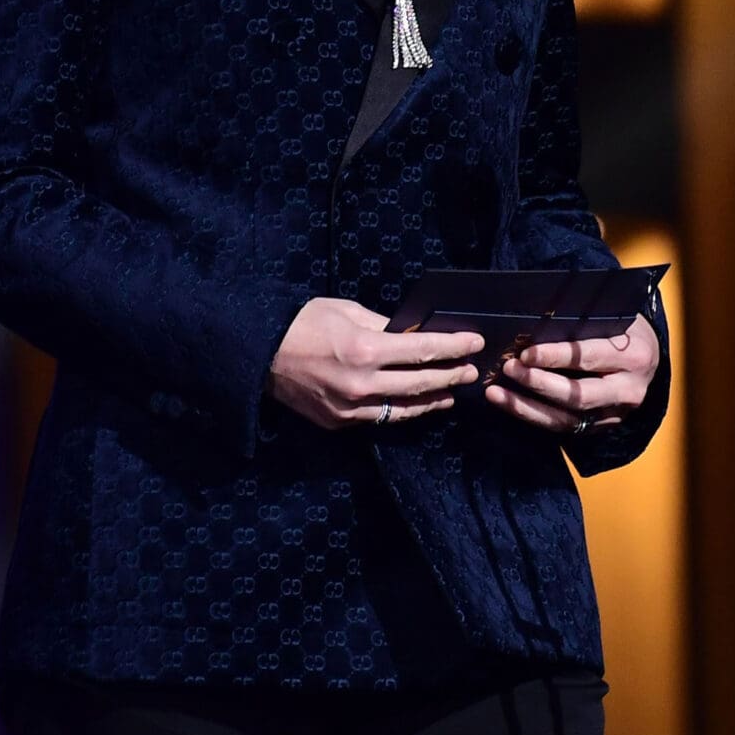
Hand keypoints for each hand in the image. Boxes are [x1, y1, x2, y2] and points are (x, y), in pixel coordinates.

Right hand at [268, 296, 482, 430]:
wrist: (259, 354)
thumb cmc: (302, 323)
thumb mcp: (346, 311)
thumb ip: (383, 325)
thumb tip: (413, 333)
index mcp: (364, 349)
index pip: (421, 350)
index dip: (452, 347)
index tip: (474, 343)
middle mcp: (361, 384)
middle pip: (420, 383)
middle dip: (451, 375)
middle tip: (472, 370)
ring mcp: (350, 409)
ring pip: (404, 409)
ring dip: (433, 400)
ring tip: (452, 392)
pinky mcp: (339, 423)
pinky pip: (380, 418)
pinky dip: (403, 410)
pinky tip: (417, 403)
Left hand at [484, 316, 660, 435]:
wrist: (650, 358)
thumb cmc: (623, 329)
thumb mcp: (613, 317)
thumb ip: (582, 320)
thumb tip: (536, 317)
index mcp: (634, 356)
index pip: (589, 357)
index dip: (556, 356)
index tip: (526, 353)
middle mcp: (628, 390)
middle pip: (578, 394)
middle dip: (539, 383)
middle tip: (509, 369)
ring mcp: (615, 414)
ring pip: (567, 418)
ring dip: (526, 406)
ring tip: (496, 392)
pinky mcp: (601, 427)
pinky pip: (563, 428)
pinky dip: (532, 416)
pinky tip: (508, 403)